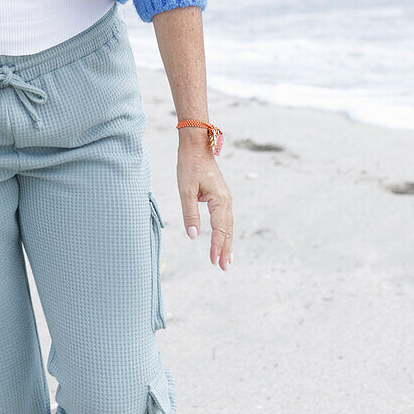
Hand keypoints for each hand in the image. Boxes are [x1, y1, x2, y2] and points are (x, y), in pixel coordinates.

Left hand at [177, 137, 232, 269]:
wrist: (197, 145)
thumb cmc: (190, 165)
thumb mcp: (185, 190)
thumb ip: (190, 213)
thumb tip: (193, 236)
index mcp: (219, 199)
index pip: (219, 229)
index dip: (217, 246)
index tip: (215, 262)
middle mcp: (226, 200)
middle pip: (227, 229)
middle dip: (225, 249)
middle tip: (224, 268)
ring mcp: (225, 198)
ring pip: (228, 225)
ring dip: (226, 242)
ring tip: (226, 260)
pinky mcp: (221, 195)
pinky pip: (225, 218)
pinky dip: (224, 231)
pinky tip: (222, 239)